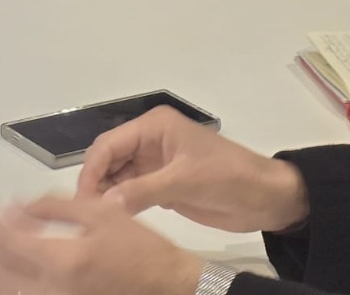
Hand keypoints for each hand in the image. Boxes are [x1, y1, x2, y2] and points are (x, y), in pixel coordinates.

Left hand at [0, 196, 201, 294]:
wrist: (164, 284)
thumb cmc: (139, 249)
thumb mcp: (100, 212)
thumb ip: (53, 205)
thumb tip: (18, 206)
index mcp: (64, 259)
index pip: (6, 240)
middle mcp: (53, 289)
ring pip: (0, 288)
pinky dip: (4, 279)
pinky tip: (6, 264)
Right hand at [77, 106, 308, 233]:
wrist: (267, 197)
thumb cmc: (228, 177)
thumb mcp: (184, 181)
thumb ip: (142, 190)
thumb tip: (102, 205)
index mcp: (154, 126)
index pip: (109, 144)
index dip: (92, 170)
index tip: (82, 201)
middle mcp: (150, 141)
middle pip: (109, 159)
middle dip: (95, 183)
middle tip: (85, 215)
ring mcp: (155, 164)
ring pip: (117, 177)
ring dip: (106, 196)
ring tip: (95, 222)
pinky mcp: (163, 185)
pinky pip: (132, 192)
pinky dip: (121, 204)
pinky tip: (113, 221)